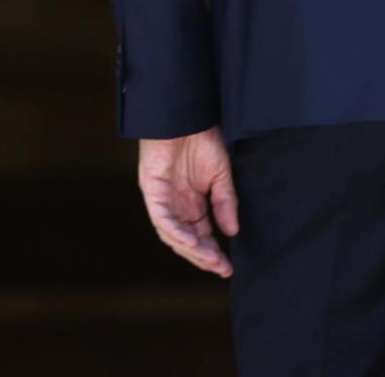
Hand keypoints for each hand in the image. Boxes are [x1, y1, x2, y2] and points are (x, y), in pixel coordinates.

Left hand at [138, 126, 239, 277]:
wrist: (186, 116)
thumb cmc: (202, 139)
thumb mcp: (221, 174)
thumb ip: (225, 203)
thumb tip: (232, 231)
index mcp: (192, 203)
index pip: (201, 235)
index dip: (213, 252)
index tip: (228, 266)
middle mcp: (176, 207)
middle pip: (187, 241)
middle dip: (204, 257)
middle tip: (221, 268)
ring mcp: (163, 201)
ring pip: (173, 235)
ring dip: (191, 249)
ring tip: (211, 259)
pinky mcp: (152, 192)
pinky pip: (162, 219)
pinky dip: (176, 232)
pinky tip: (191, 242)